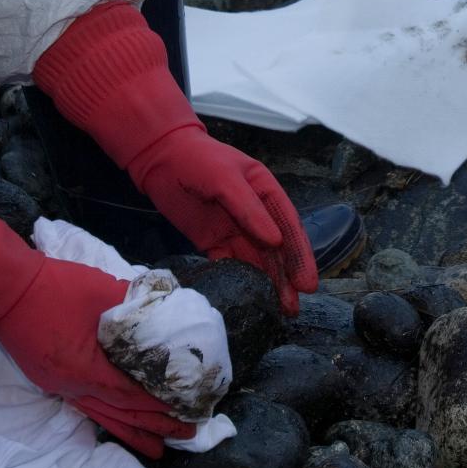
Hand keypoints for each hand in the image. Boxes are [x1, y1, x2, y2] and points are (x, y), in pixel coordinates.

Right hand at [0, 147, 192, 459]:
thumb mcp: (101, 288)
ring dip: (133, 430)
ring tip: (159, 447)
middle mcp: (74, 385)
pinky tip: (119, 423)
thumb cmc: (55, 285)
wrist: (7, 288)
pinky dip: (107, 417)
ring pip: (103, 415)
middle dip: (156, 423)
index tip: (187, 406)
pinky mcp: (50, 379)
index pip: (131, 393)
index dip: (159, 402)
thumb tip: (162, 313)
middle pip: (121, 412)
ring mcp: (60, 385)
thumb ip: (133, 305)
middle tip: (188, 431)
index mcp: (86, 366)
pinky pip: (85, 406)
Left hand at [129, 124, 316, 314]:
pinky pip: (230, 263)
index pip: (289, 226)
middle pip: (276, 249)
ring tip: (279, 310)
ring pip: (256, 260)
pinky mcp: (213, 241)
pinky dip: (240, 279)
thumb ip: (249, 208)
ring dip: (268, 283)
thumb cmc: (197, 159)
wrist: (160, 157)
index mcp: (265, 191)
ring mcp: (234, 228)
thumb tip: (276, 242)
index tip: (307, 284)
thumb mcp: (225, 177)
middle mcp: (255, 213)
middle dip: (286, 277)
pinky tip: (248, 298)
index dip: (299, 256)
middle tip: (293, 307)